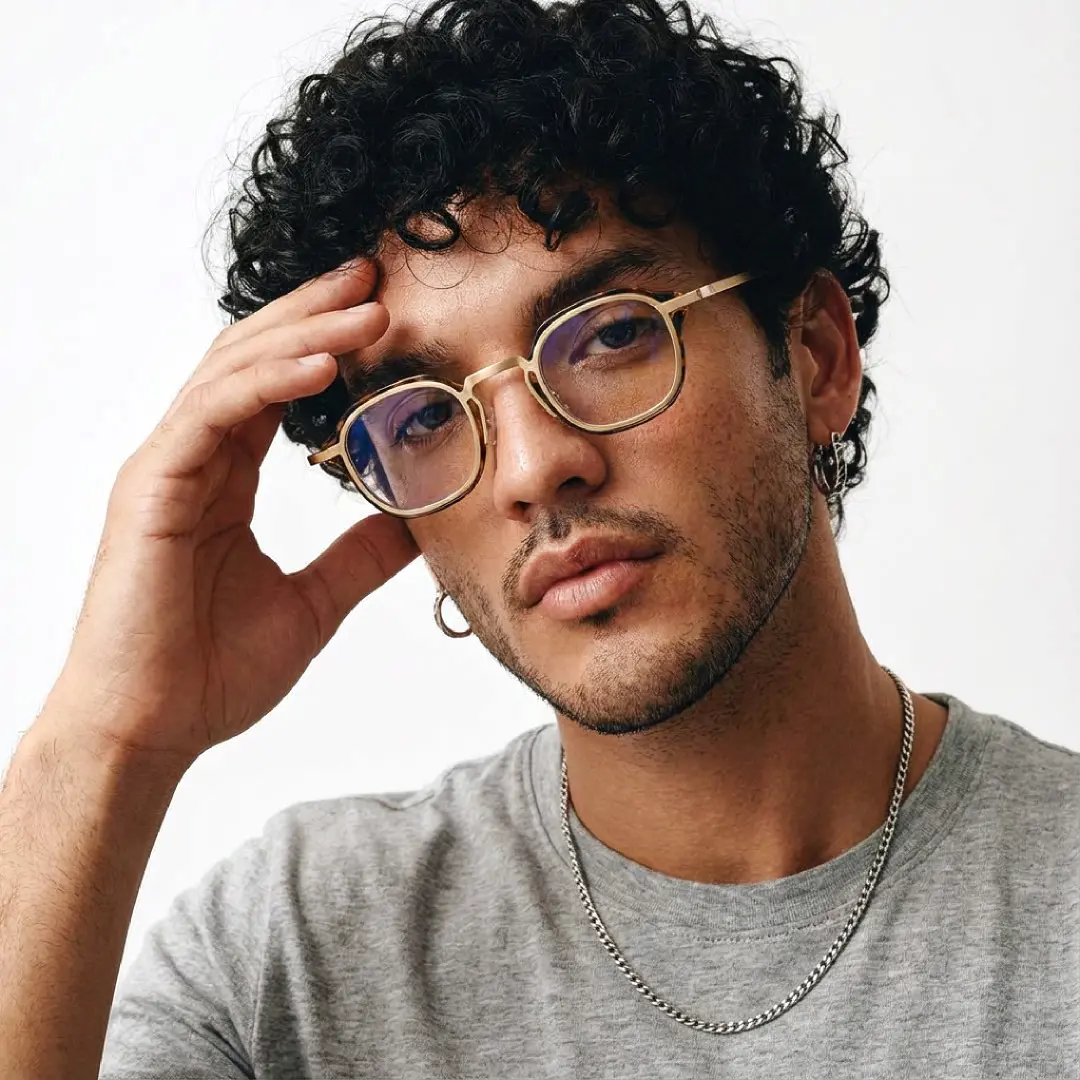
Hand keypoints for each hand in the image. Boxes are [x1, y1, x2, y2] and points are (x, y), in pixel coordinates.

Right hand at [45, 258, 417, 765]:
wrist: (152, 732)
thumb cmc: (211, 672)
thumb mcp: (312, 601)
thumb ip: (358, 557)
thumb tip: (416, 525)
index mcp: (225, 478)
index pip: (275, 387)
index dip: (325, 342)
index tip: (384, 311)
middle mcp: (192, 459)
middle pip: (254, 359)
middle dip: (315, 313)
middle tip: (376, 276)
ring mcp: (166, 468)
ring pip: (233, 372)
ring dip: (303, 334)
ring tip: (368, 308)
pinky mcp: (150, 489)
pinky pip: (211, 415)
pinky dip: (265, 383)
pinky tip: (320, 364)